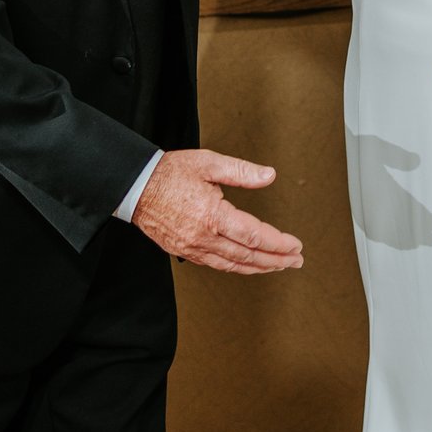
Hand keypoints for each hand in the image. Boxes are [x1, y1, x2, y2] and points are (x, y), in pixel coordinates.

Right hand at [130, 149, 304, 273]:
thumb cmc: (170, 173)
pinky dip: (237, 267)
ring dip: (259, 268)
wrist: (135, 187)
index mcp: (212, 216)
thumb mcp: (209, 163)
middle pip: (248, 257)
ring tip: (279, 265)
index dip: (278, 243)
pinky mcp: (184, 251)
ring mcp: (193, 248)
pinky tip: (248, 264)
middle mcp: (203, 238)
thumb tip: (269, 176)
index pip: (254, 237)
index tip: (295, 244)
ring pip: (233, 266)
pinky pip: (217, 265)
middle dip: (276, 260)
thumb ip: (241, 171)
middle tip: (296, 260)